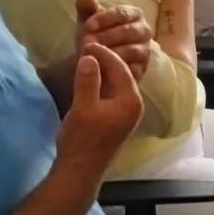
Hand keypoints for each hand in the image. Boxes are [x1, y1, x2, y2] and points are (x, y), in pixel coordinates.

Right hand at [57, 43, 142, 166]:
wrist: (79, 172)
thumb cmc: (82, 140)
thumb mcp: (83, 107)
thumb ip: (88, 81)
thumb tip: (90, 57)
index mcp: (131, 100)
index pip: (120, 68)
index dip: (104, 53)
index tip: (87, 43)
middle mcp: (134, 105)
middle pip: (121, 74)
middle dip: (104, 60)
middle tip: (86, 47)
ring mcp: (126, 113)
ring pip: (116, 84)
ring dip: (102, 71)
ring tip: (85, 59)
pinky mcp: (116, 119)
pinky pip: (111, 93)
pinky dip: (101, 83)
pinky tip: (88, 78)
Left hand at [74, 0, 152, 81]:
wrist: (98, 60)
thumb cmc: (96, 35)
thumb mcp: (89, 22)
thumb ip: (87, 9)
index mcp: (134, 14)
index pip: (122, 13)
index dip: (104, 19)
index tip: (88, 26)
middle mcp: (144, 31)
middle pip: (128, 31)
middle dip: (106, 36)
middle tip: (87, 42)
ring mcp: (145, 50)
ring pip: (131, 50)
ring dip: (110, 53)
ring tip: (92, 55)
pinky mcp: (142, 69)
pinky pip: (132, 68)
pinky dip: (117, 68)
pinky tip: (101, 68)